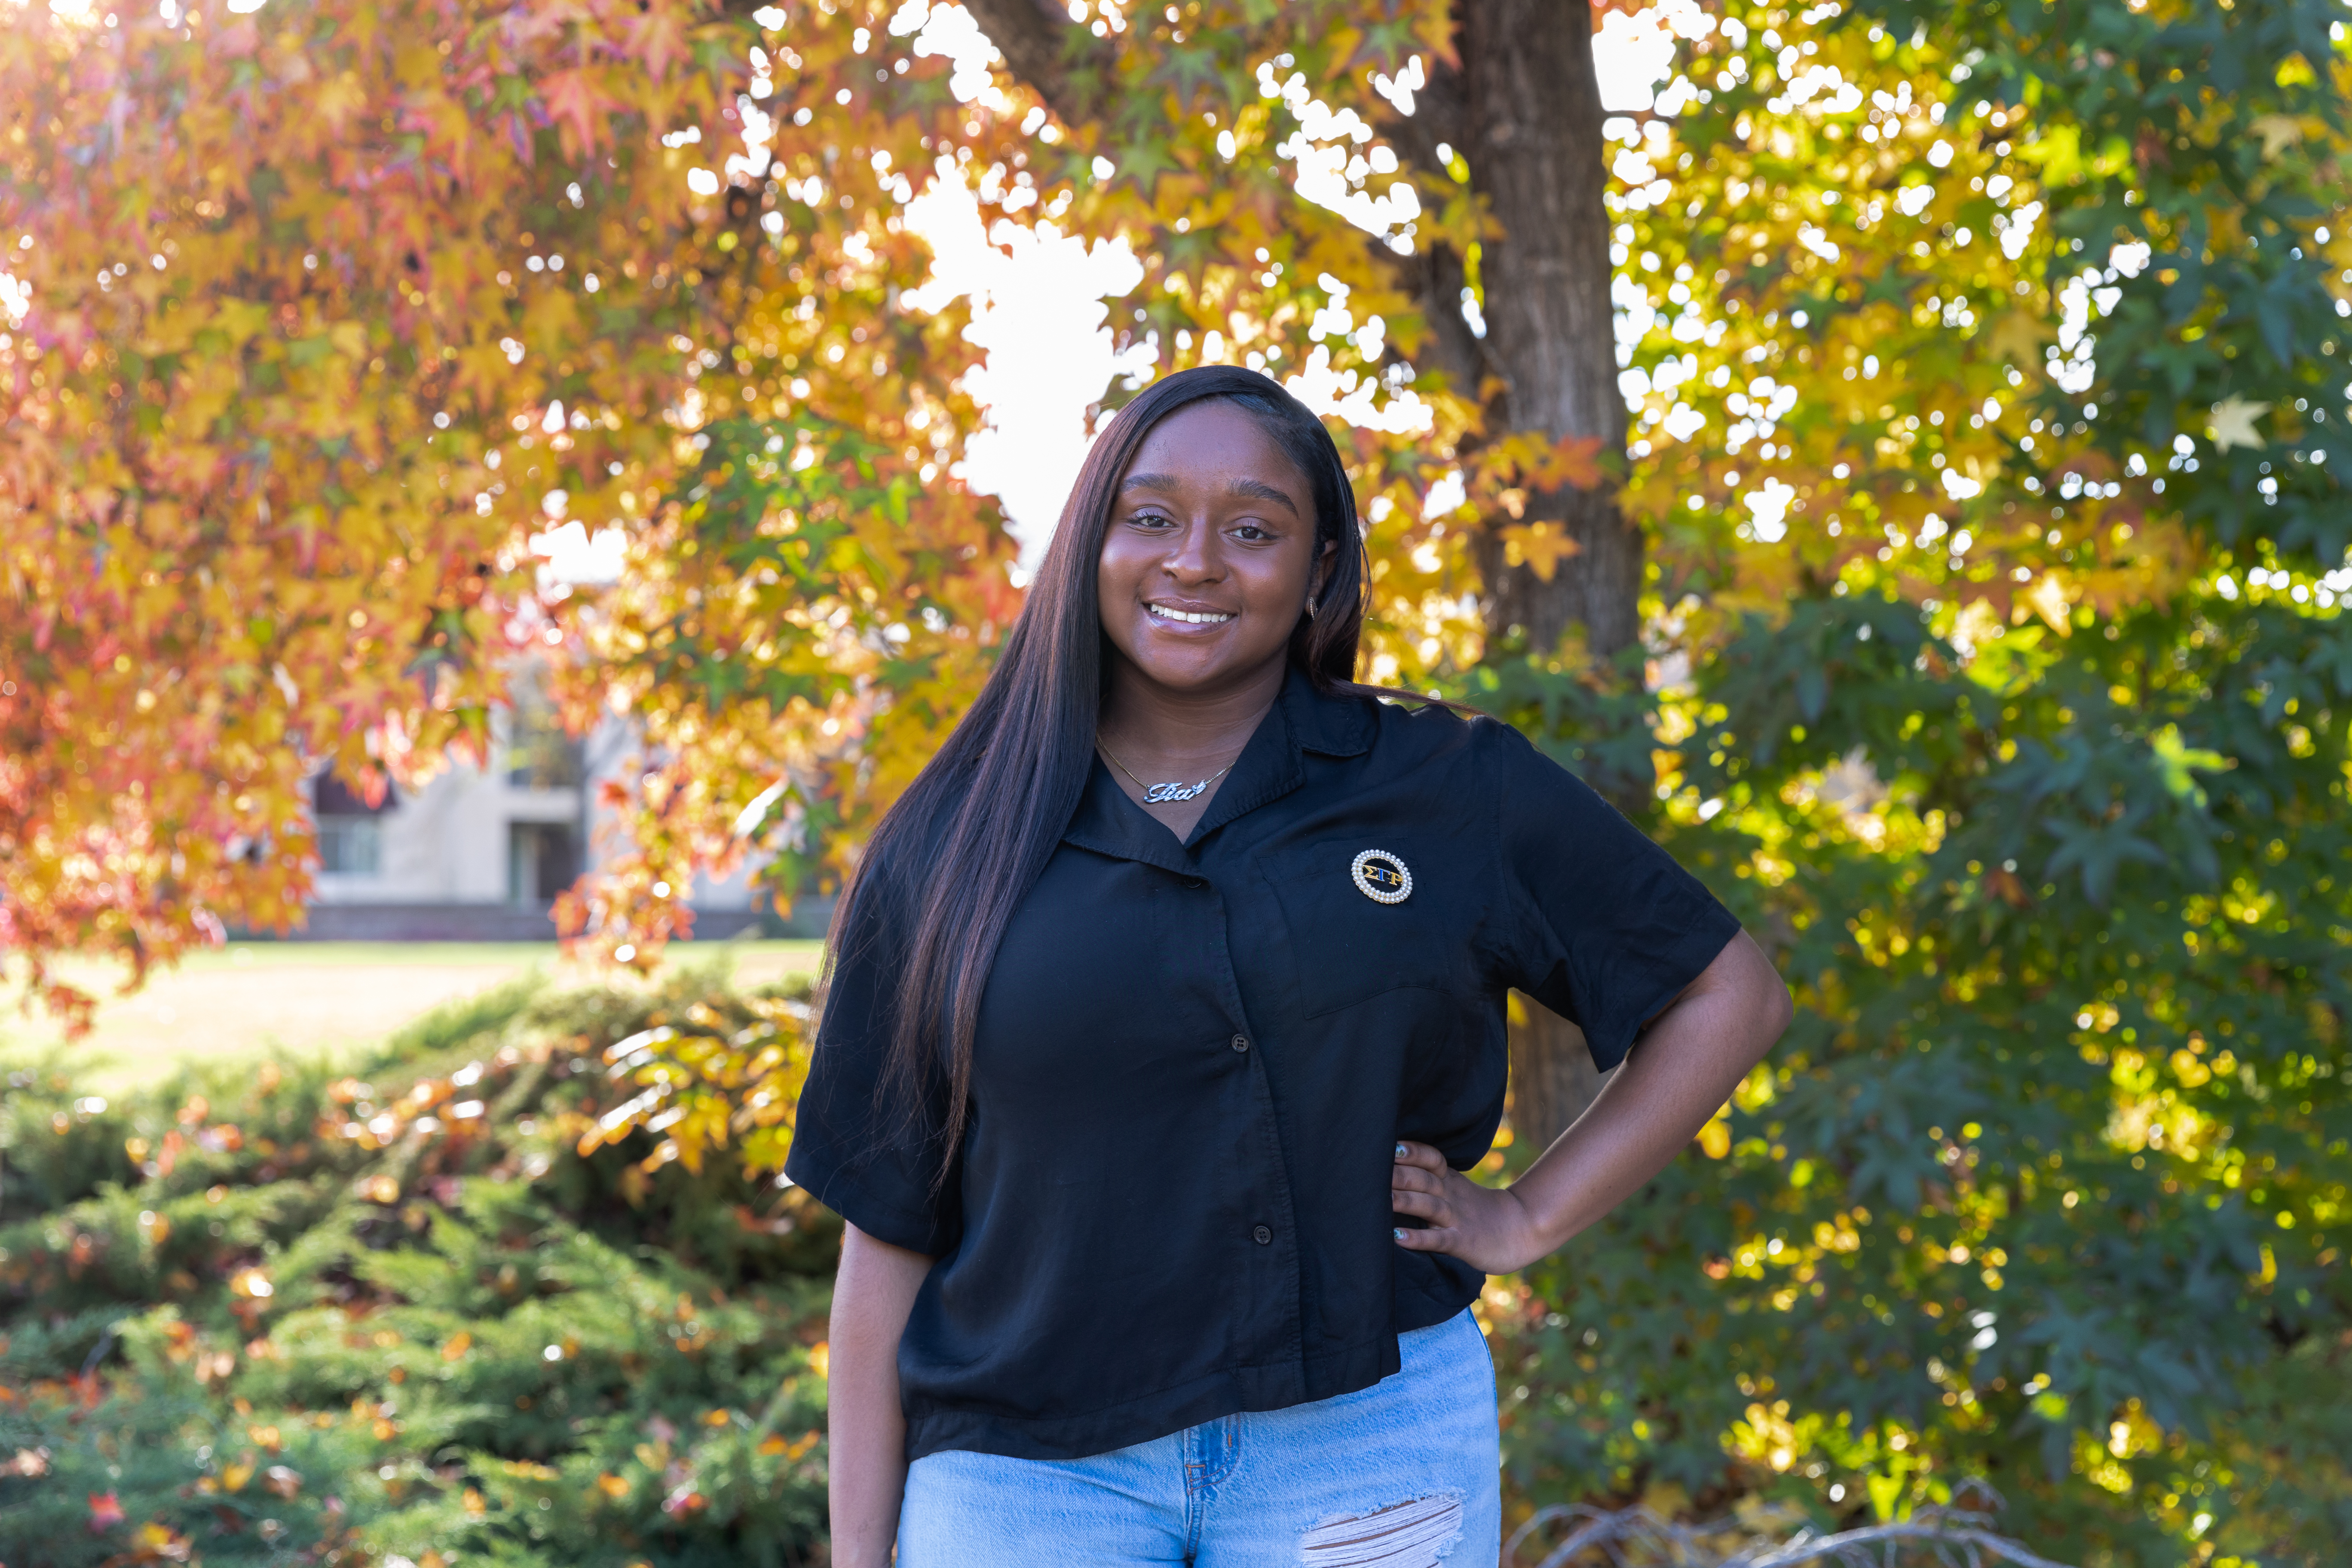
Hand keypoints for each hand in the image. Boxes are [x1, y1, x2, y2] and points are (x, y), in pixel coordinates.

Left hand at [1389, 1141, 1547, 1274]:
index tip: (1389, 1145)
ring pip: (1429, 1205)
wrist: (1521, 1230)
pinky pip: (1438, 1239)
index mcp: (1449, 1180)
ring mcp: (1457, 1219)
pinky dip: (1418, 1238)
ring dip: (1405, 1201)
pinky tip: (1397, 1236)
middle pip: (1424, 1179)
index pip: (1431, 1158)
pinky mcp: (1462, 1243)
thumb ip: (1429, 1179)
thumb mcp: (1456, 1188)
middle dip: (1399, 1173)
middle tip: (1370, 1170)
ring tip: (1382, 1199)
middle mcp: (1451, 1195)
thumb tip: (1389, 1170)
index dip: (1412, 1151)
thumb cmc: (1478, 1210)